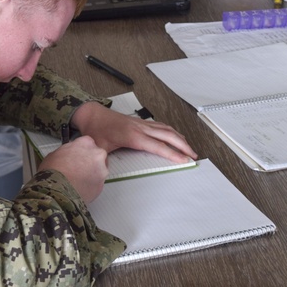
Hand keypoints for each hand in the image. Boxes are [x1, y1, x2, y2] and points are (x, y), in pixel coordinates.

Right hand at [37, 135, 108, 203]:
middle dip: (90, 162)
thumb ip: (66, 151)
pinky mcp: (102, 185)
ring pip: (99, 170)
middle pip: (97, 156)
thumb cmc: (53, 171)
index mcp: (86, 143)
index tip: (77, 156)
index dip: (81, 151)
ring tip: (78, 181)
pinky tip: (80, 188)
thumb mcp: (54, 154)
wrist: (57, 190)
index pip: (87, 143)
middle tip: (79, 169)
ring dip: (92, 174)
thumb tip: (67, 154)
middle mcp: (98, 154)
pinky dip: (91, 186)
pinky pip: (97, 184)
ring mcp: (102, 170)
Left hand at [70, 102, 196, 163]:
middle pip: (168, 136)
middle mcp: (140, 128)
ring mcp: (141, 124)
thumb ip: (105, 161)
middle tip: (194, 155)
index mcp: (132, 136)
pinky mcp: (140, 122)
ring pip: (166, 129)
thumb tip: (108, 173)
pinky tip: (175, 135)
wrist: (92, 114)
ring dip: (180, 138)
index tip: (185, 160)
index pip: (158, 146)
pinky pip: (160, 125)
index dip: (173, 154)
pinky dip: (171, 131)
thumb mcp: (99, 148)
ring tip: (189, 147)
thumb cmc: (96, 130)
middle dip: (183, 146)